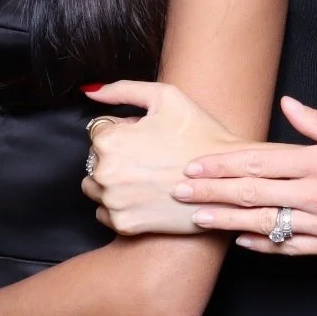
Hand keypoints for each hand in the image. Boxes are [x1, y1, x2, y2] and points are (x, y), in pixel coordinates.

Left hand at [82, 80, 242, 235]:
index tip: (148, 137)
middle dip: (118, 155)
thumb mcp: (166, 97)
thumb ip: (123, 90)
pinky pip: (104, 212)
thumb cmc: (199, 134)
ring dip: (113, 180)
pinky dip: (120, 204)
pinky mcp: (123, 225)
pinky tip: (146, 195)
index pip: (99, 131)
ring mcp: (113, 202)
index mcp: (110, 141)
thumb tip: (90, 92)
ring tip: (147, 176)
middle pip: (95, 159)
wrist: (226, 179)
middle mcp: (104, 173)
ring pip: (95, 186)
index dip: (125, 130)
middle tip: (152, 156)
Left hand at [179, 96, 316, 257]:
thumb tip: (289, 103)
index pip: (261, 162)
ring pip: (265, 223)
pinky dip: (263, 244)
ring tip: (198, 216)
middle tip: (181, 189)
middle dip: (213, 191)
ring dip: (227, 219)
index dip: (224, 164)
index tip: (197, 164)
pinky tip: (241, 240)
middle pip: (254, 193)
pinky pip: (289, 248)